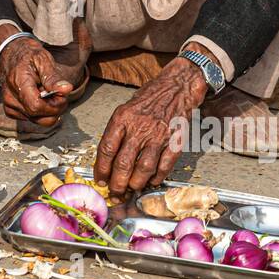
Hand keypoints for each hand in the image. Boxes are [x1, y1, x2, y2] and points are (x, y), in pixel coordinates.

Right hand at [0, 25, 74, 128]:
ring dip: (49, 111)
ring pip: (37, 120)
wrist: (12, 56)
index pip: (36, 106)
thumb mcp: (43, 59)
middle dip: (55, 109)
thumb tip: (67, 89)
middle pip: (38, 116)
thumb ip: (54, 77)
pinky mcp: (10, 110)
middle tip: (59, 94)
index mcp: (18, 82)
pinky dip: (40, 112)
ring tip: (49, 94)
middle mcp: (10, 96)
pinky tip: (40, 98)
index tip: (61, 95)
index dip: (53, 105)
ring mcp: (9, 105)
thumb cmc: (29, 57)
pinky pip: (31, 119)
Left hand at [93, 45, 209, 196]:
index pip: (106, 149)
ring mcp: (159, 134)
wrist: (177, 86)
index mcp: (122, 118)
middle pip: (124, 163)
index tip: (100, 180)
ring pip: (143, 168)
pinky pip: (165, 165)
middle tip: (115, 192)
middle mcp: (140, 127)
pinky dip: (157, 177)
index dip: (101, 169)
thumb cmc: (149, 99)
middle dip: (117, 183)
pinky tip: (152, 181)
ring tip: (131, 188)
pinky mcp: (175, 140)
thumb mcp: (126, 109)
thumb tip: (106, 160)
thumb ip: (117, 132)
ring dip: (136, 183)